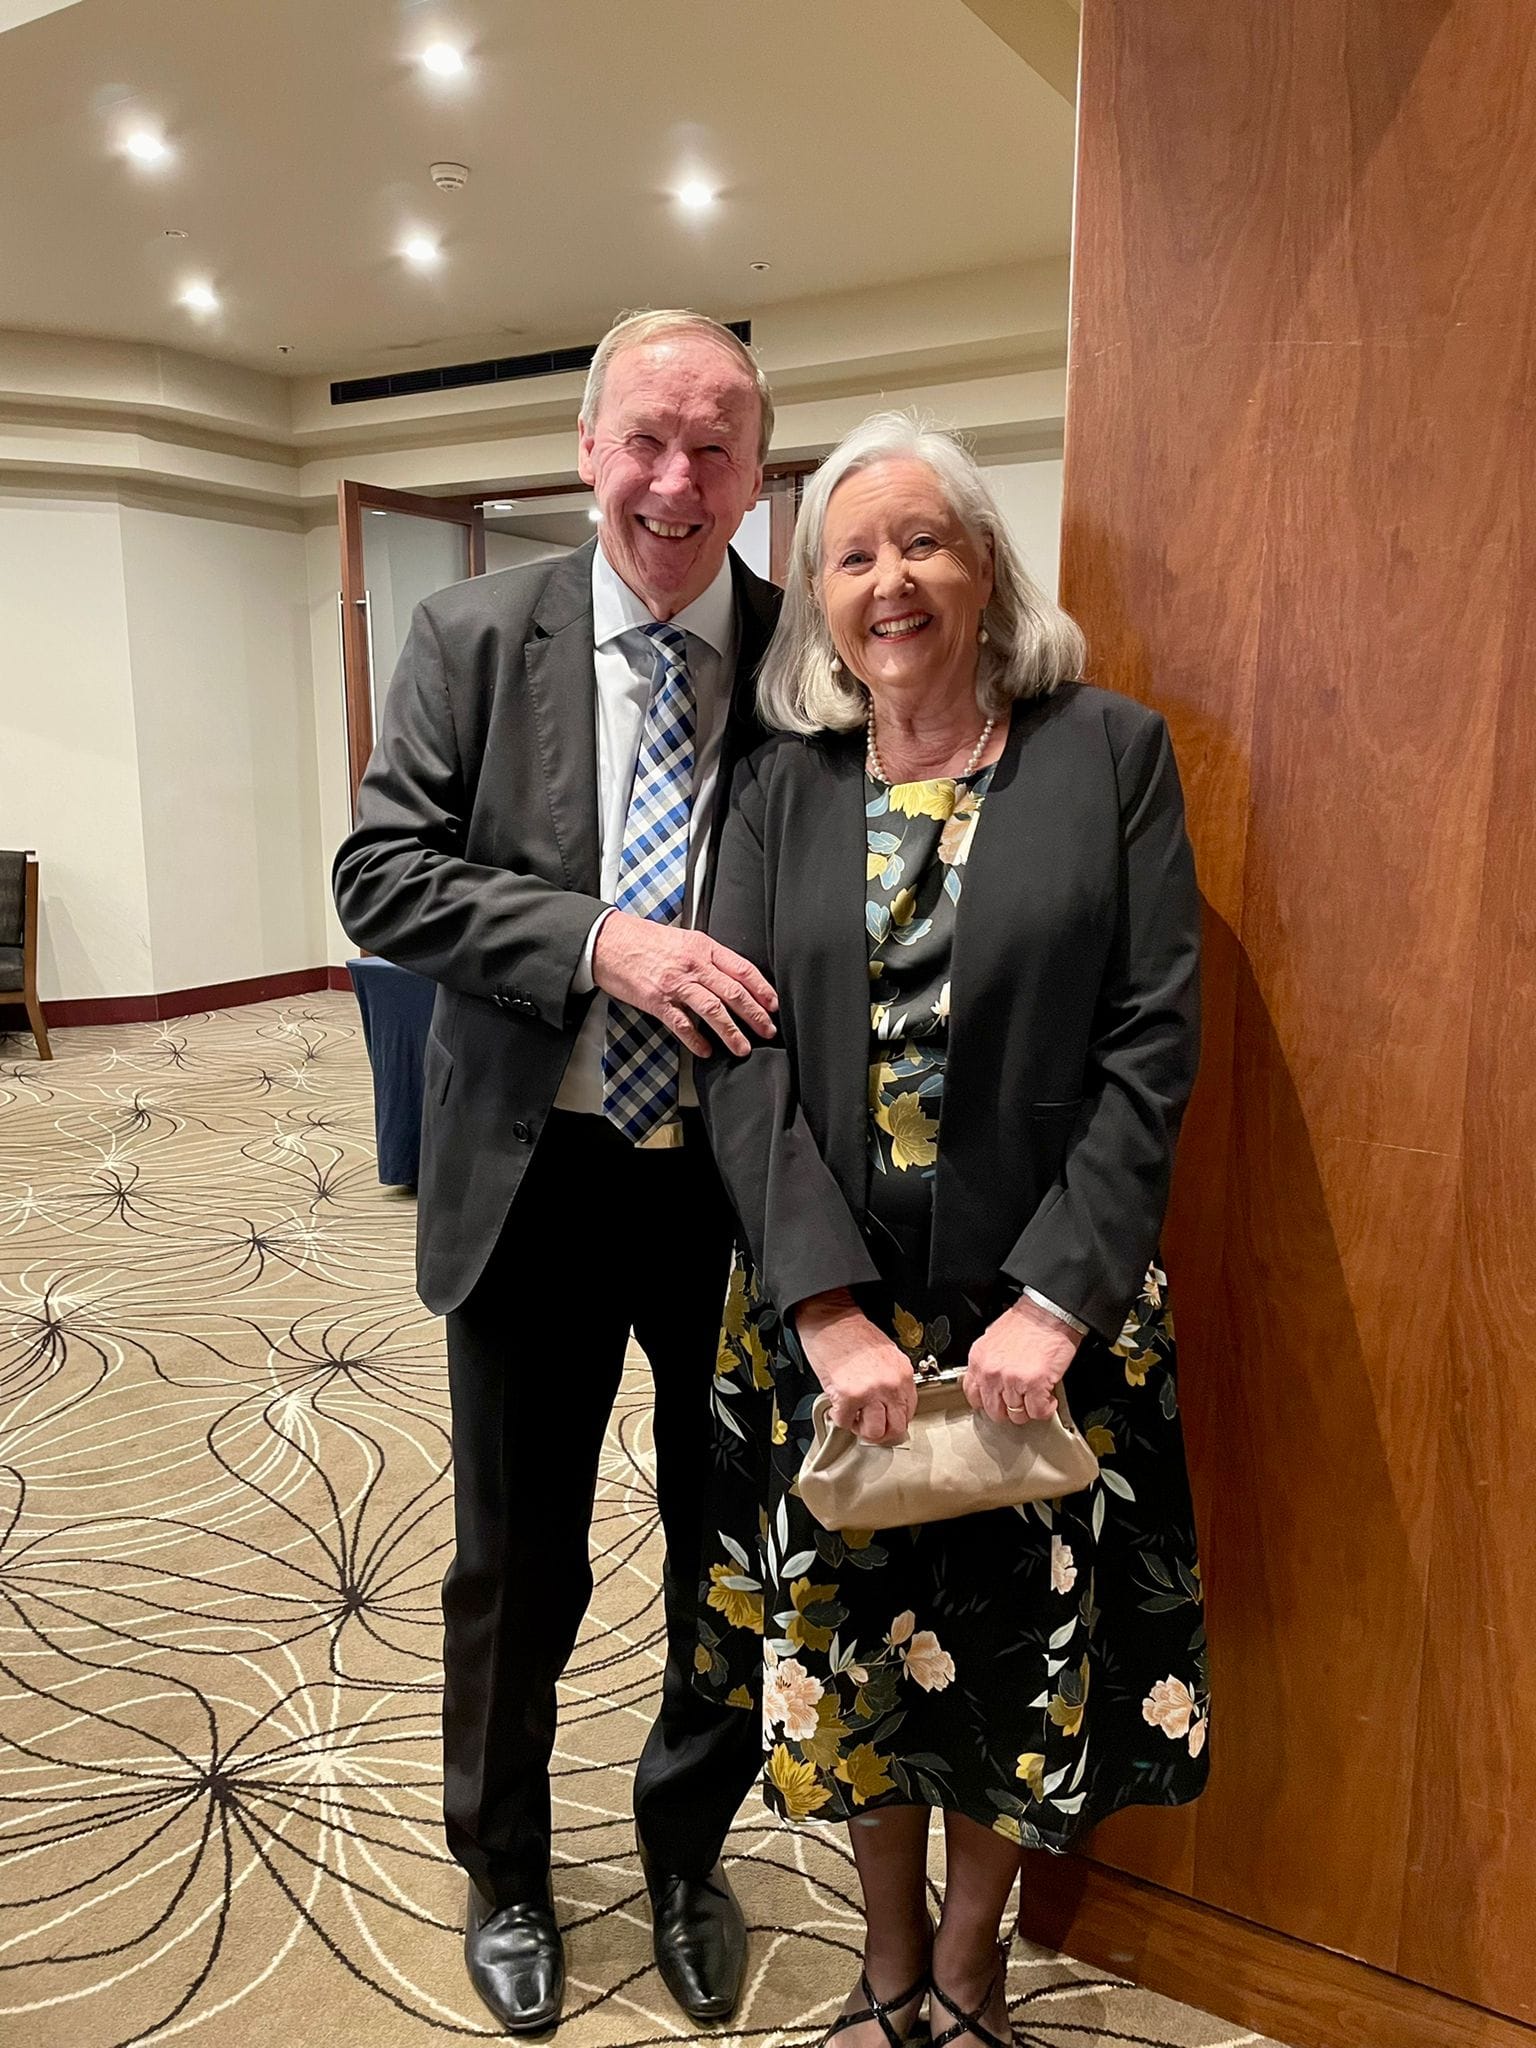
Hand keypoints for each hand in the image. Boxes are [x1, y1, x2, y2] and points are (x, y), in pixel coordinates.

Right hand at [591, 913, 777, 1057]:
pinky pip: (682, 1024)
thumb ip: (708, 957)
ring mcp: (675, 984)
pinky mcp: (657, 1001)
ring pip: (712, 1009)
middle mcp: (693, 965)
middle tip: (767, 1030)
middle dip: (755, 1014)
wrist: (608, 941)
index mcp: (703, 947)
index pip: (742, 969)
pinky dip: (695, 1040)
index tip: (773, 1004)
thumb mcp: (684, 939)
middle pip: (733, 992)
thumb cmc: (644, 940)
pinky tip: (705, 1050)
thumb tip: (732, 978)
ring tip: (742, 1047)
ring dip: (731, 1031)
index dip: (762, 989)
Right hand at [794, 1288, 916, 1444]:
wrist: (831, 1319)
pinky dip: (839, 1418)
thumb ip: (892, 1381)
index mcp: (903, 1373)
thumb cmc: (853, 1333)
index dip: (893, 1419)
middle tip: (869, 1426)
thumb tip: (888, 1405)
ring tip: (854, 1417)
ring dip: (861, 1429)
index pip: (909, 1412)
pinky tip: (837, 1406)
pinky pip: (845, 1422)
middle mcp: (891, 1384)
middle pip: (896, 1428)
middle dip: (881, 1433)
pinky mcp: (848, 1396)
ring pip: (875, 1432)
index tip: (883, 1419)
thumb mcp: (887, 1355)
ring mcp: (870, 1392)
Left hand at [964, 1293, 1083, 1425]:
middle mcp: (991, 1372)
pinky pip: (1038, 1412)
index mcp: (979, 1360)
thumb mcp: (993, 1338)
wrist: (1049, 1313)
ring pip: (1017, 1415)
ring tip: (1036, 1396)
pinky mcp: (1034, 1385)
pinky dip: (1046, 1409)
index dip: (988, 1402)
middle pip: (994, 1411)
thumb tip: (991, 1382)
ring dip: (1029, 1409)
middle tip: (1021, 1400)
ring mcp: (1012, 1380)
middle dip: (1009, 1409)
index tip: (997, 1402)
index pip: (973, 1396)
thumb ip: (988, 1362)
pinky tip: (1048, 1399)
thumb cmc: (1027, 1322)